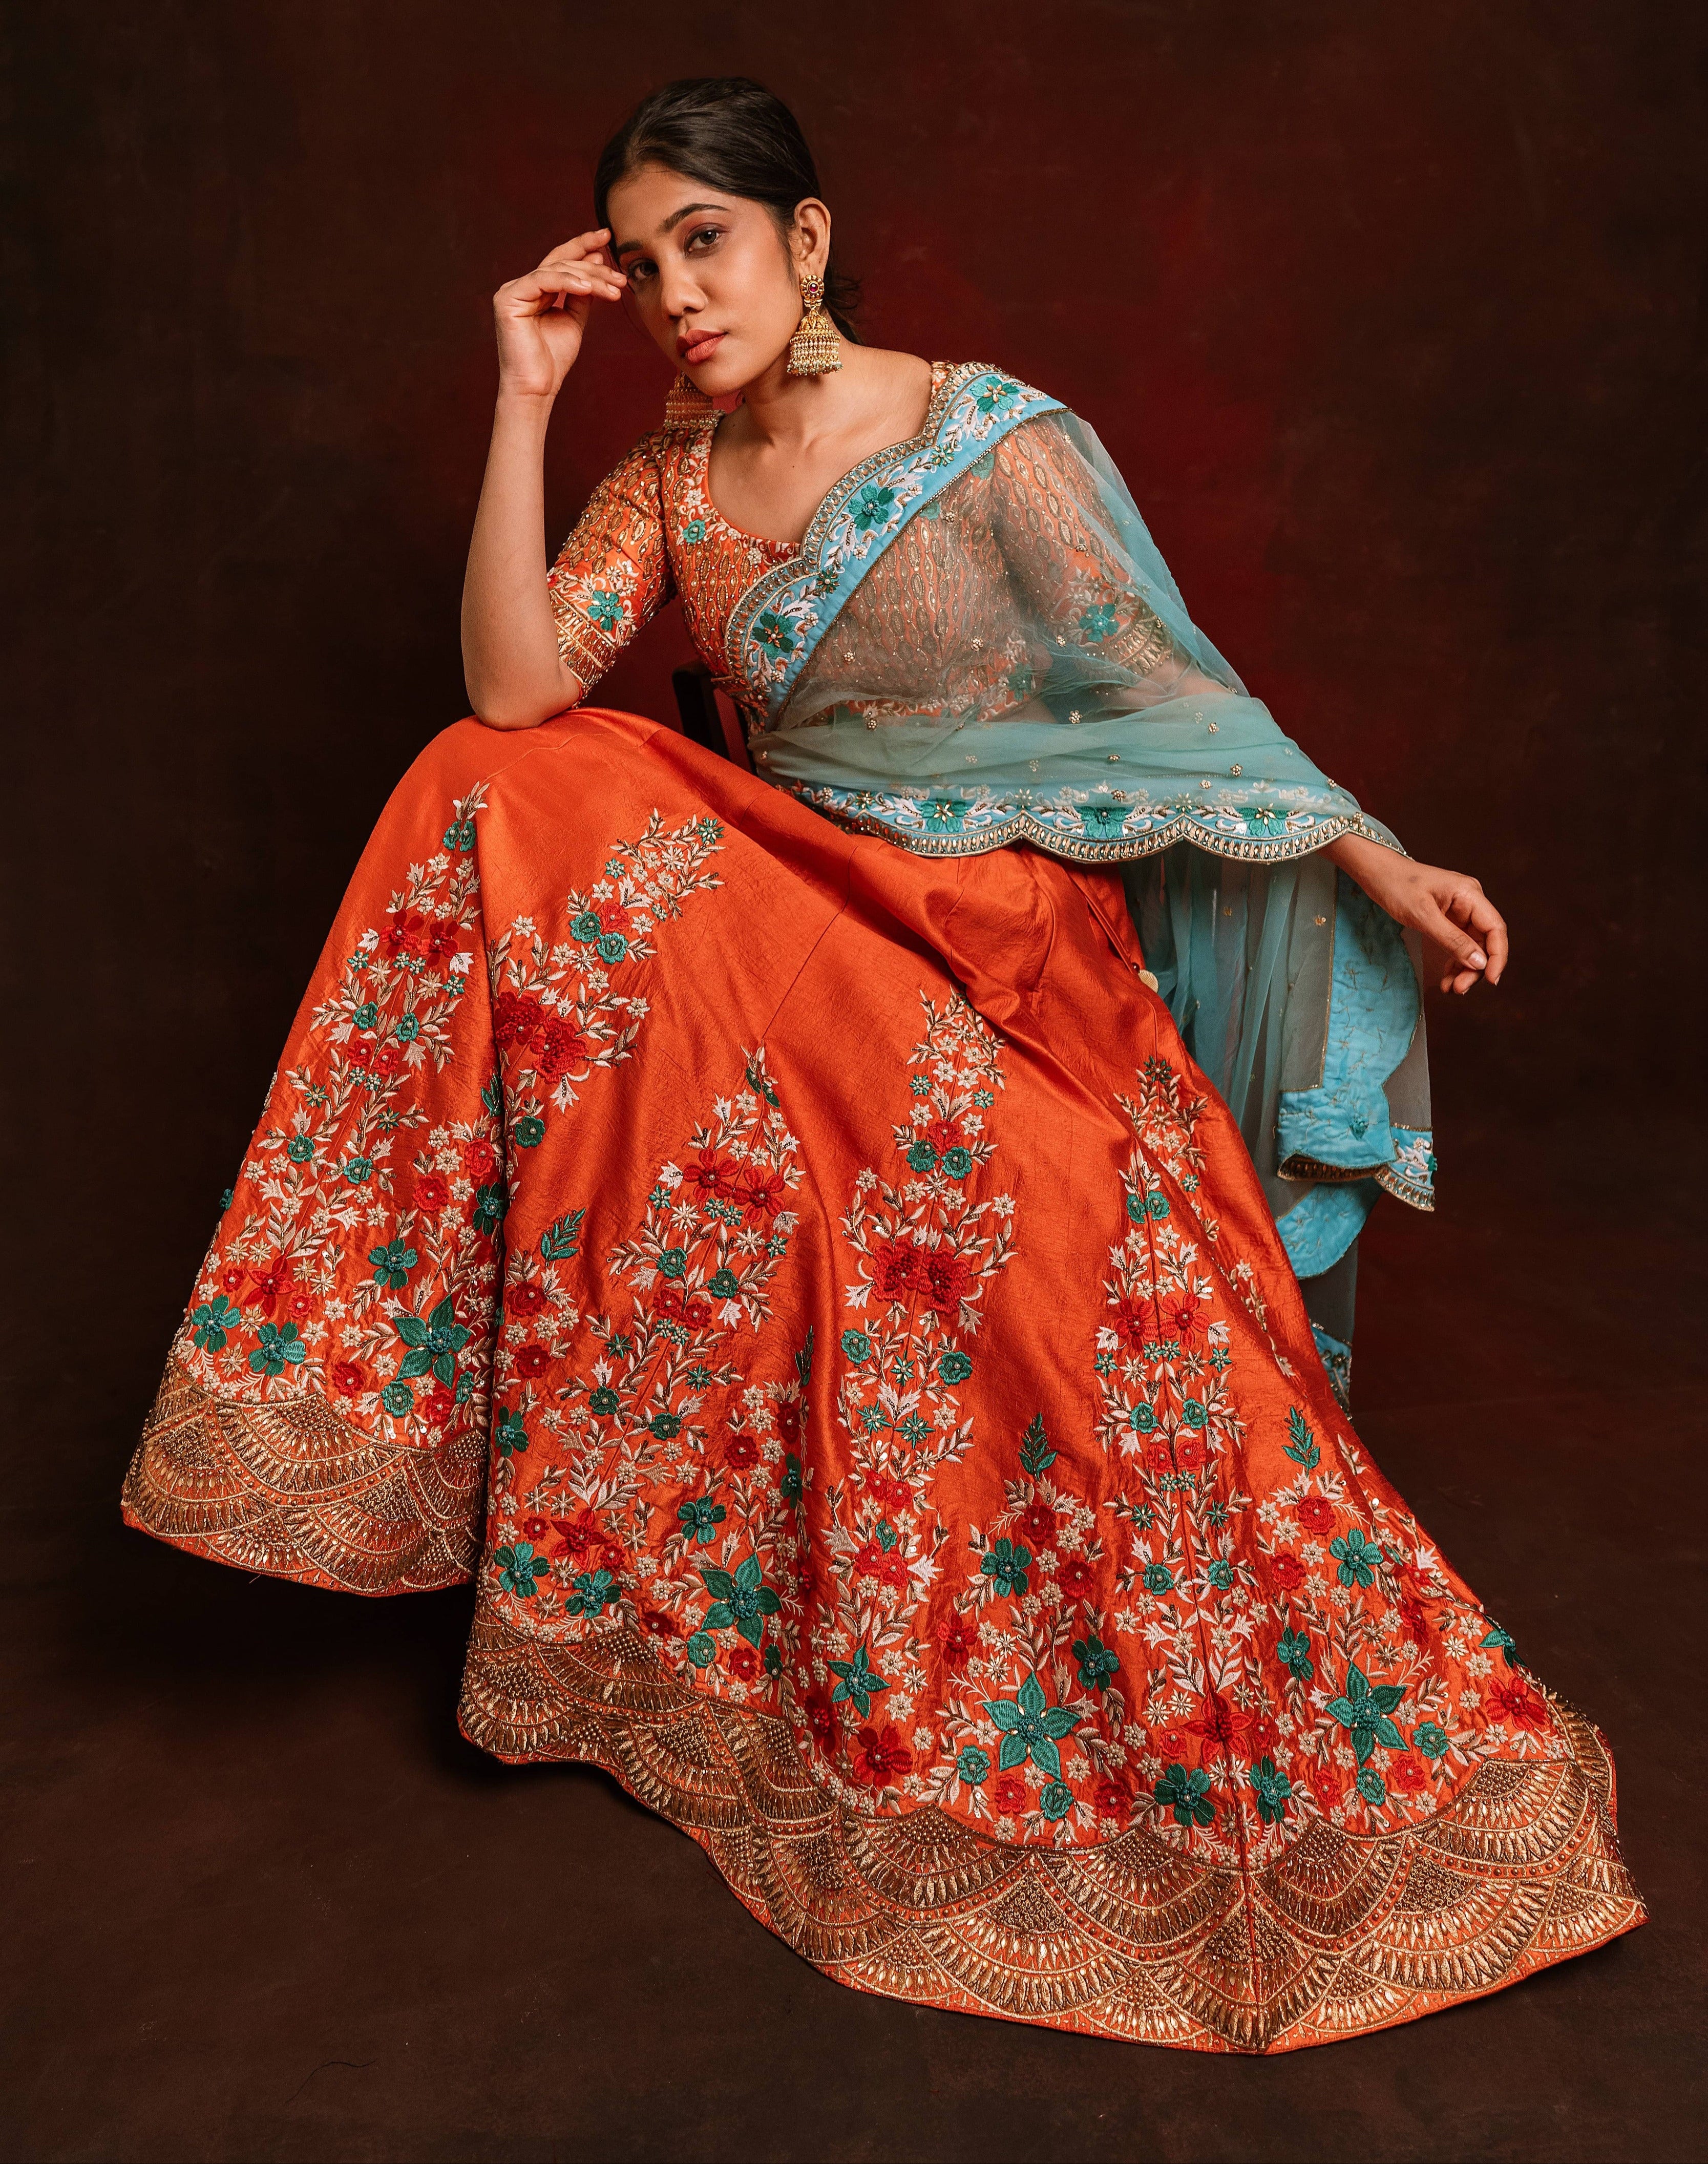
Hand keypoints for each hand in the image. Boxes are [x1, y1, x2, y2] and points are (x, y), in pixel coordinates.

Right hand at [492, 231, 625, 400]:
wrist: (537, 388)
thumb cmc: (553, 360)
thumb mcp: (574, 319)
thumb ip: (582, 293)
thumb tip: (595, 263)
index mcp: (536, 290)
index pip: (561, 260)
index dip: (583, 246)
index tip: (607, 237)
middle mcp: (523, 286)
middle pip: (562, 263)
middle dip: (594, 268)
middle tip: (620, 277)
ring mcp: (512, 290)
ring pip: (556, 270)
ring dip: (589, 277)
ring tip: (613, 289)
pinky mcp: (508, 299)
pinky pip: (542, 280)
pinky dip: (568, 282)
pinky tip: (589, 288)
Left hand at [1326, 833, 1508, 995]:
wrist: (1376, 872)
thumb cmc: (1397, 885)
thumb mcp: (1423, 916)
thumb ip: (1452, 940)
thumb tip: (1479, 963)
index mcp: (1470, 894)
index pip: (1495, 928)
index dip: (1497, 956)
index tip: (1491, 980)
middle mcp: (1470, 901)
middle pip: (1484, 940)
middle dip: (1476, 968)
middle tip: (1459, 989)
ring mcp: (1459, 910)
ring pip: (1472, 946)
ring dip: (1464, 969)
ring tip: (1451, 989)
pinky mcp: (1448, 918)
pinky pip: (1458, 943)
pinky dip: (1454, 962)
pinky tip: (1446, 978)